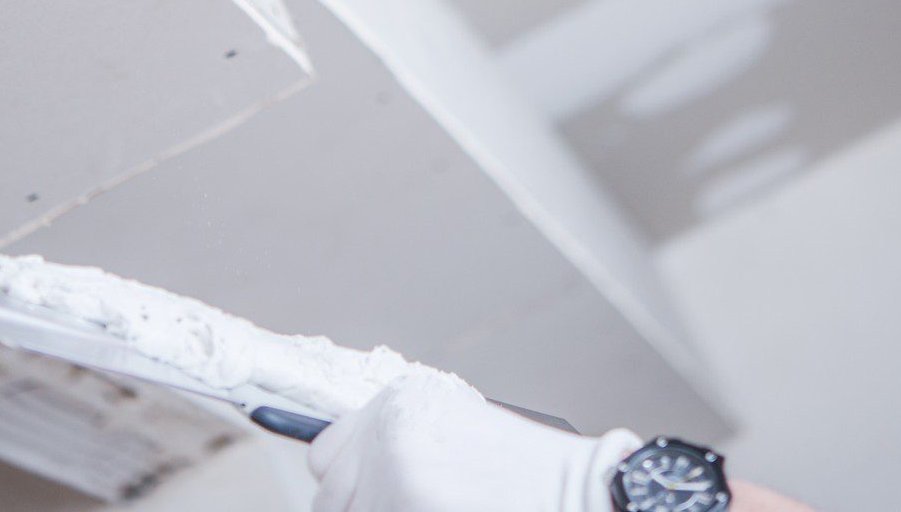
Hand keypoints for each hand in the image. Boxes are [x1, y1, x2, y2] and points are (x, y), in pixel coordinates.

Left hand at [308, 372, 640, 511]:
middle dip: (365, 510)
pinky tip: (445, 511)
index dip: (349, 489)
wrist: (575, 490)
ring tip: (439, 507)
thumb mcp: (453, 435)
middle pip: (329, 498)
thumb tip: (344, 484)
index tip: (369, 497)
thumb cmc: (523, 475)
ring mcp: (392, 458)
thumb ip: (395, 448)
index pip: (324, 458)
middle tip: (419, 505)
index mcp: (398, 399)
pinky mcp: (402, 493)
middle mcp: (389, 419)